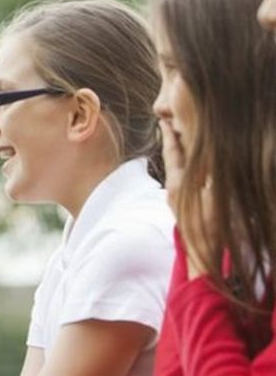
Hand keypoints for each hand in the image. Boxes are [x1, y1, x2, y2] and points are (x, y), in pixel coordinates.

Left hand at [160, 122, 208, 277]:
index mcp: (178, 183)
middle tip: (167, 121)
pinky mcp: (180, 207)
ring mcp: (175, 198)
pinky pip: (180, 179)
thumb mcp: (212, 198)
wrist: (202, 255)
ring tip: (178, 137)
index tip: (163, 120)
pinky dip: (184, 166)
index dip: (170, 135)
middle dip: (171, 140)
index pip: (173, 153)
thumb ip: (208, 176)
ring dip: (178, 152)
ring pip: (176, 168)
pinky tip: (189, 165)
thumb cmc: (210, 228)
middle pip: (172, 158)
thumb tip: (205, 157)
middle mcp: (173, 189)